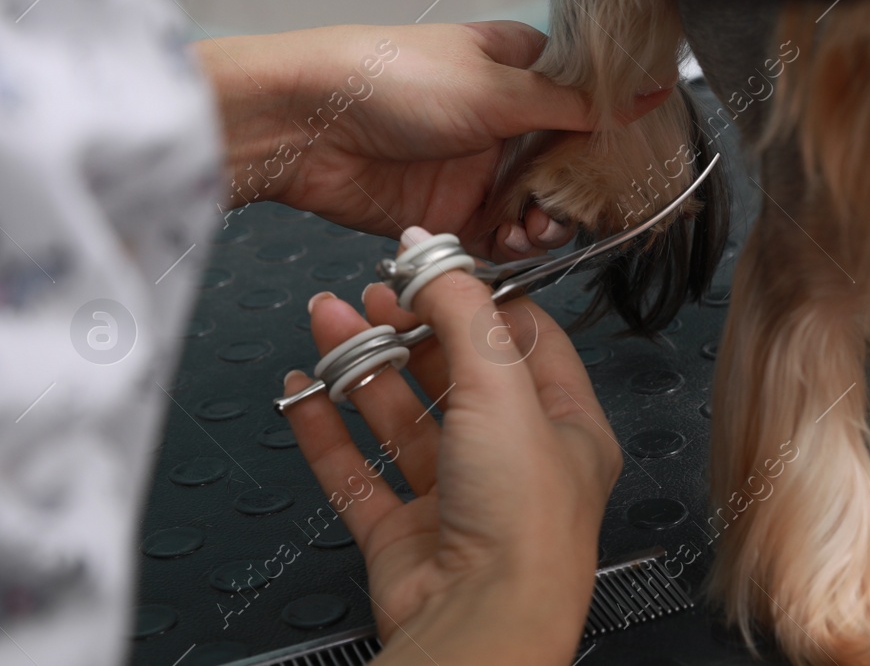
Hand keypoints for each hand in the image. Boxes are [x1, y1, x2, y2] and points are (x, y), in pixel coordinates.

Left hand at [197, 21, 668, 259]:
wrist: (304, 124)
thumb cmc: (392, 78)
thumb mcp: (498, 86)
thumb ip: (577, 103)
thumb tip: (651, 89)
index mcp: (518, 68)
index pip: (587, 99)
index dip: (613, 129)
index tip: (636, 157)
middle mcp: (503, 118)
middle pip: (569, 162)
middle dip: (581, 188)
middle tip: (578, 202)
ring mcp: (477, 168)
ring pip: (539, 207)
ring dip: (549, 222)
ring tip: (541, 226)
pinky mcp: (451, 215)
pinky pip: (500, 241)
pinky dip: (515, 248)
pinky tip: (516, 243)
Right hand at [281, 273, 621, 665]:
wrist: (481, 620)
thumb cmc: (523, 521)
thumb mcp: (501, 387)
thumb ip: (463, 309)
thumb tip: (433, 249)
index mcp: (566, 427)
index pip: (525, 341)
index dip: (478, 299)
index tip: (433, 265)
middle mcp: (515, 463)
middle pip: (455, 376)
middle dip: (408, 329)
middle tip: (371, 294)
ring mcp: (457, 500)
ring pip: (401, 419)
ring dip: (362, 368)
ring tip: (328, 323)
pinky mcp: (404, 537)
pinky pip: (358, 472)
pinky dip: (327, 431)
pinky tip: (304, 392)